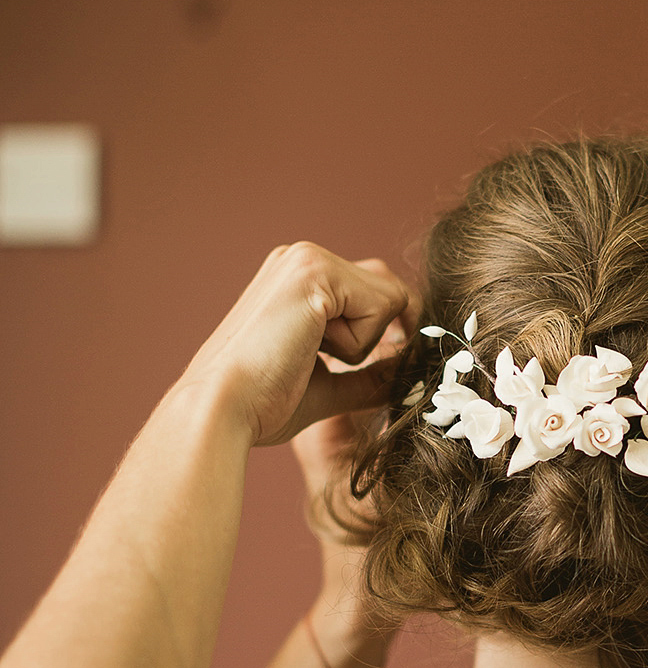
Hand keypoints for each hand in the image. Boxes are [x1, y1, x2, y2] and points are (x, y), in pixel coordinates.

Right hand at [176, 244, 414, 446]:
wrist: (221, 409)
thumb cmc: (260, 404)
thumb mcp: (327, 385)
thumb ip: (368, 375)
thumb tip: (407, 371)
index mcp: (298, 279)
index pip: (373, 292)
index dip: (385, 332)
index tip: (373, 365)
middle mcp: (302, 258)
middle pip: (388, 289)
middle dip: (377, 337)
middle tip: (333, 364)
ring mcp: (307, 259)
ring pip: (389, 298)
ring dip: (363, 343)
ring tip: (307, 355)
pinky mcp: (314, 271)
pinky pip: (382, 305)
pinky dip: (358, 342)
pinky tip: (309, 348)